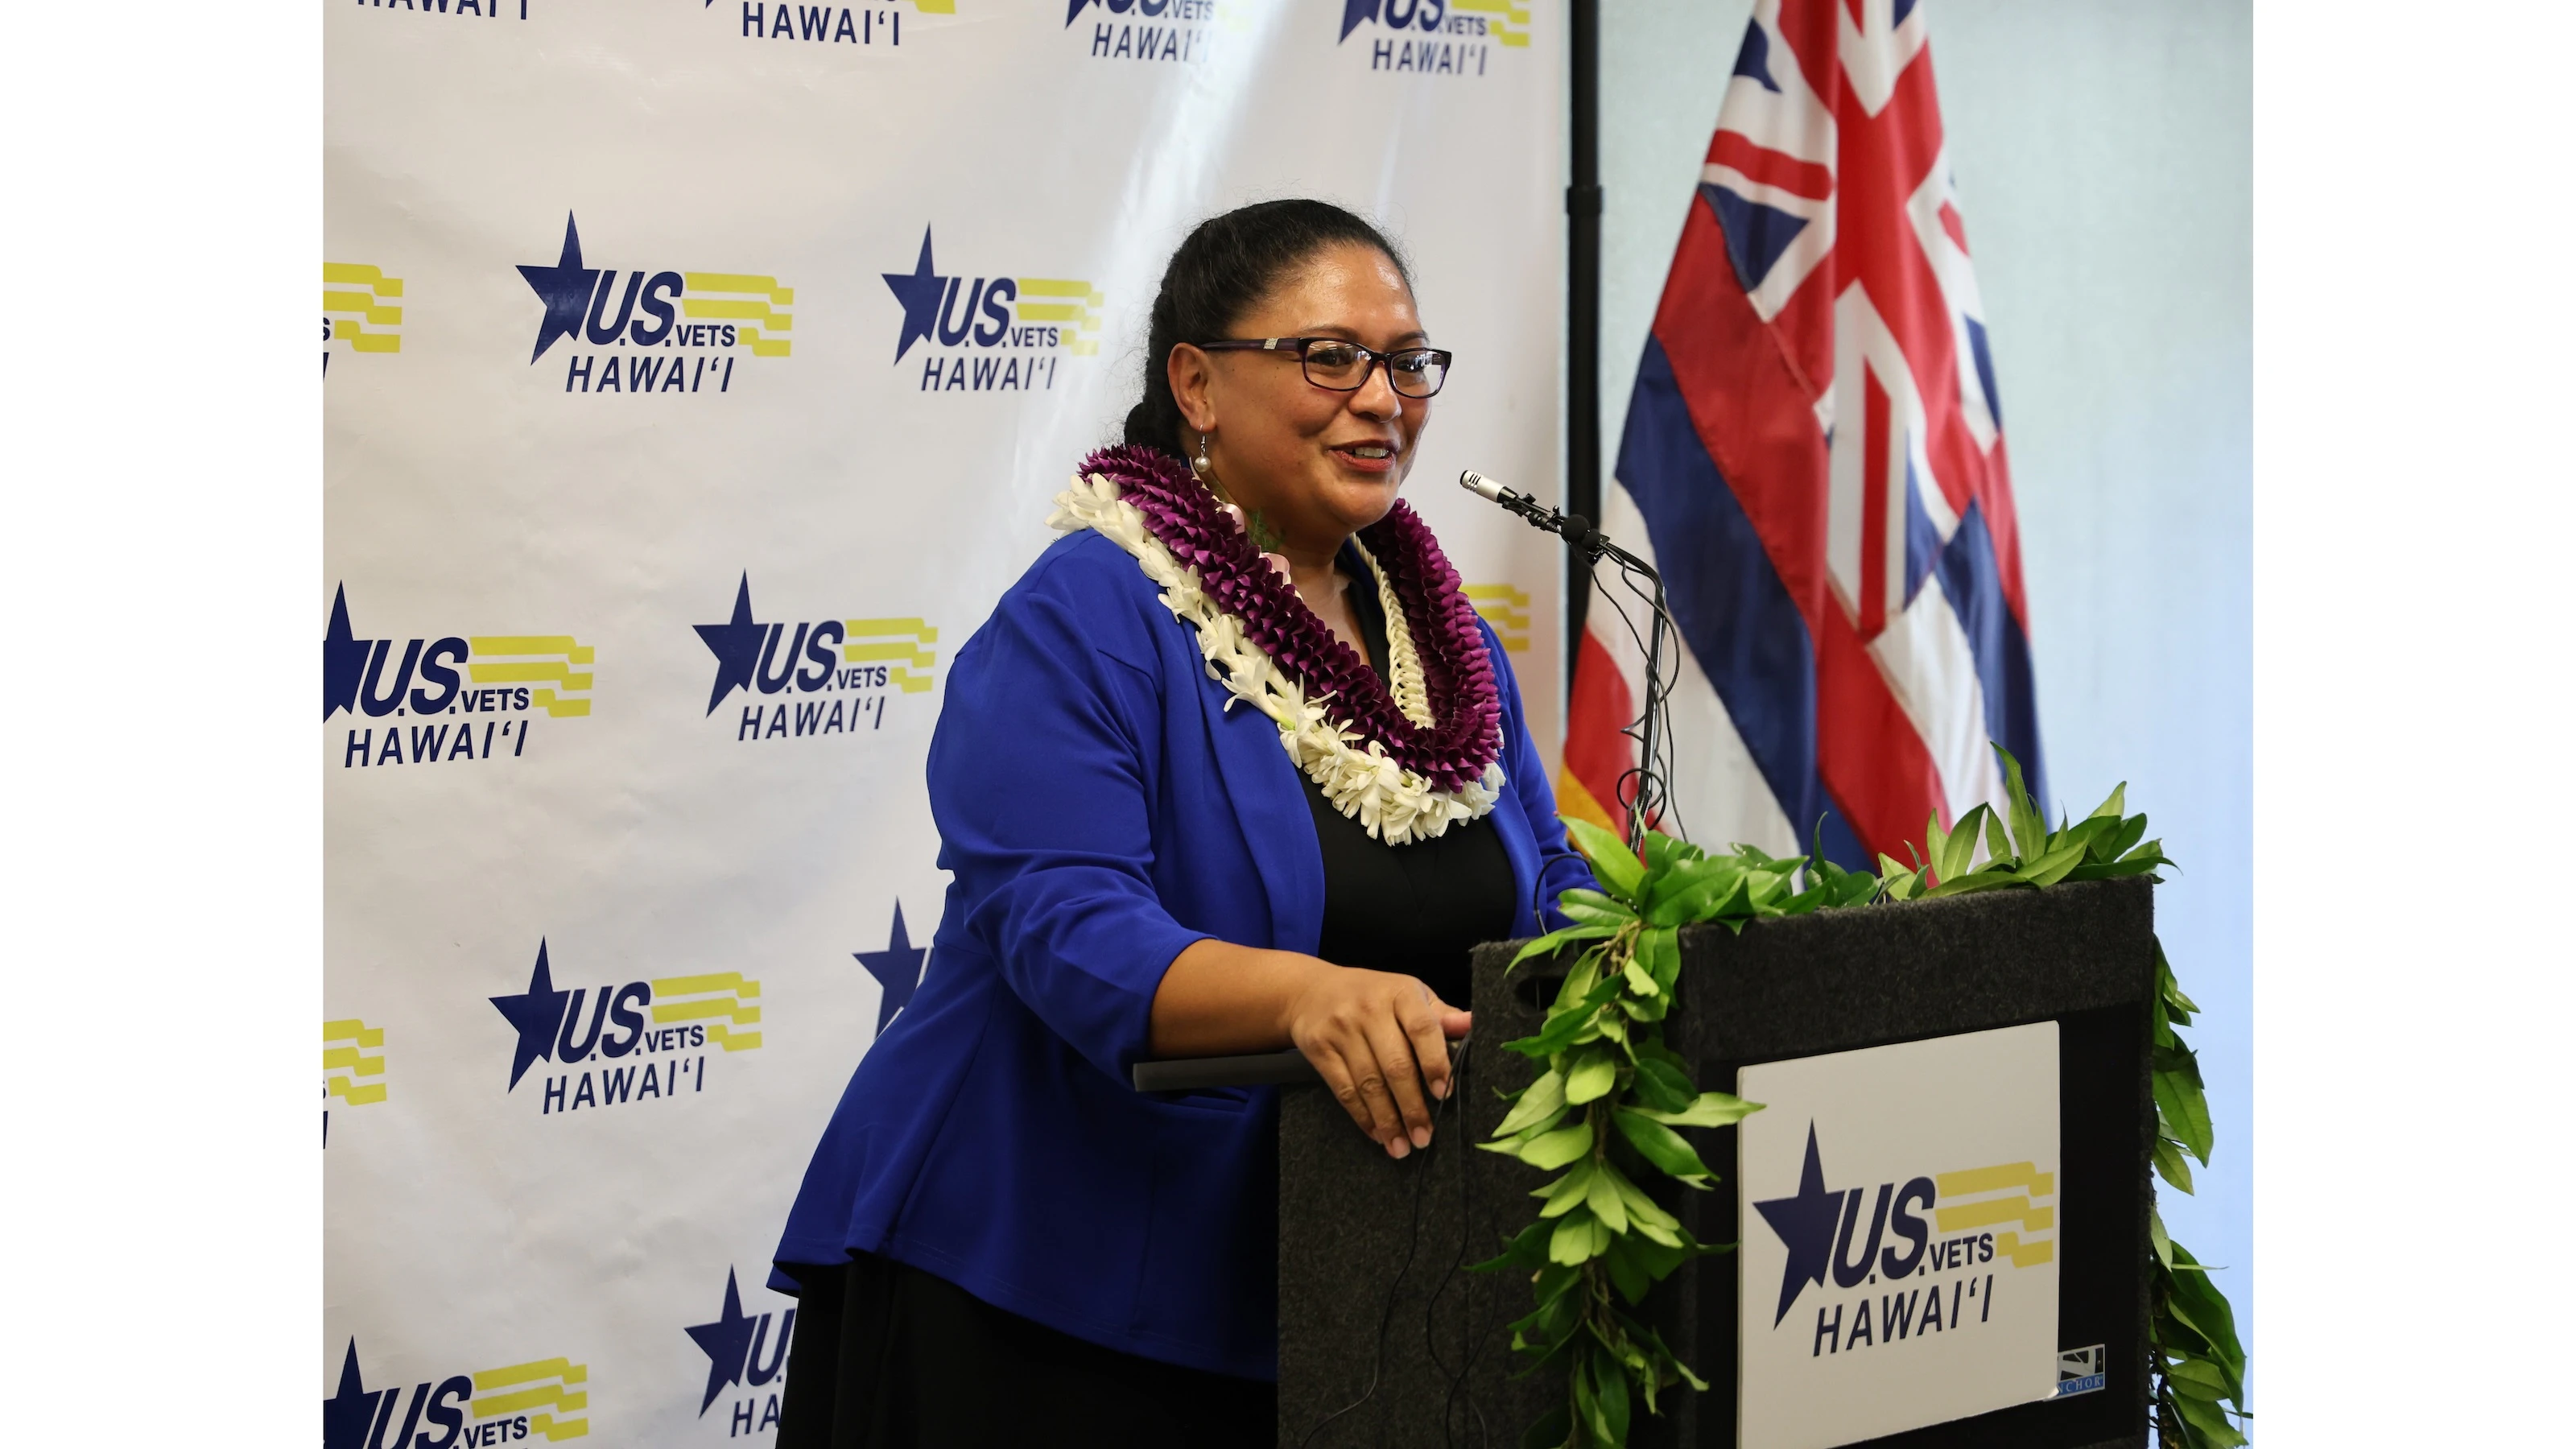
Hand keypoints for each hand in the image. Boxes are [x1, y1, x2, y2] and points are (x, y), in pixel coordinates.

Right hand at [1283, 967, 1471, 1158]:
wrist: (1310, 990)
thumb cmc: (1374, 996)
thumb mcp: (1408, 994)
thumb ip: (1440, 1016)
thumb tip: (1474, 1026)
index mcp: (1401, 993)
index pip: (1423, 1028)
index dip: (1435, 1062)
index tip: (1444, 1094)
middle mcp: (1370, 1008)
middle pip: (1395, 1064)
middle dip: (1412, 1106)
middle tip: (1425, 1137)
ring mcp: (1342, 1028)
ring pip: (1368, 1083)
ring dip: (1387, 1120)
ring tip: (1402, 1147)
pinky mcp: (1319, 1048)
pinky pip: (1344, 1089)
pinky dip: (1362, 1116)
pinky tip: (1377, 1134)